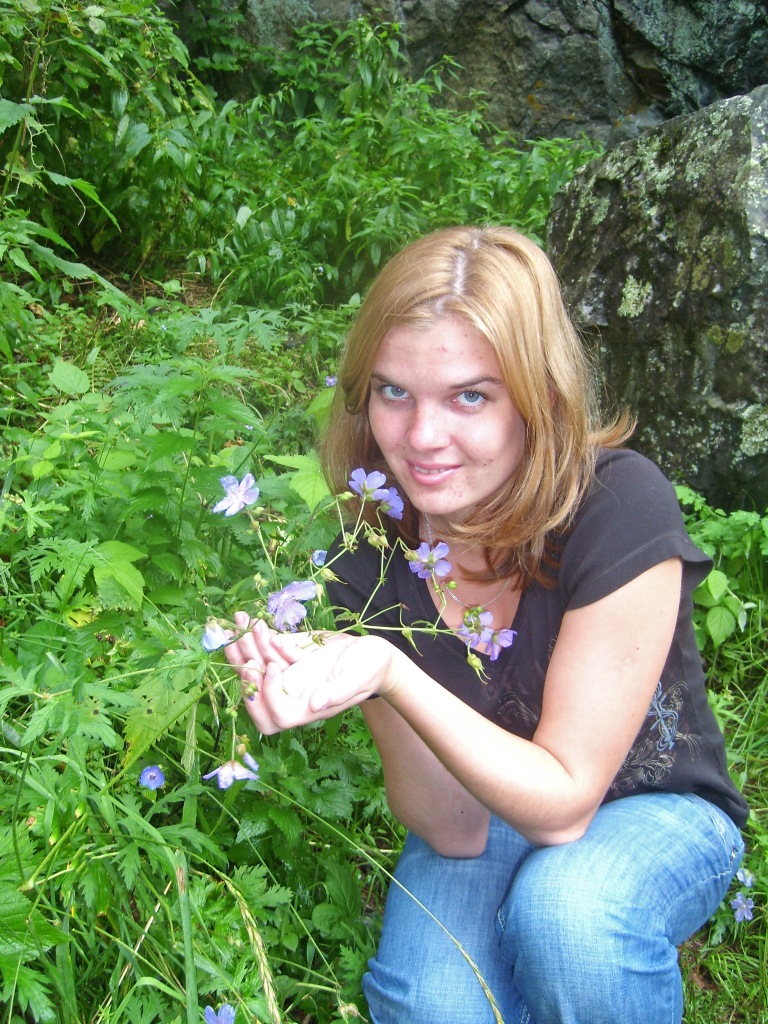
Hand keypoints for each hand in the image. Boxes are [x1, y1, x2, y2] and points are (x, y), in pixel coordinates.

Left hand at [226, 621, 394, 734]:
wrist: (375, 654)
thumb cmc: (372, 669)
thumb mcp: (358, 679)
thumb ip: (338, 693)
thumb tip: (315, 705)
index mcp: (309, 709)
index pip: (278, 715)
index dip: (269, 695)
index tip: (273, 667)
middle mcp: (293, 696)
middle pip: (257, 695)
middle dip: (242, 670)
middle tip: (238, 643)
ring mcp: (289, 678)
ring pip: (256, 669)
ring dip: (245, 646)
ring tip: (240, 620)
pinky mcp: (289, 660)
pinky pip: (265, 652)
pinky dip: (256, 636)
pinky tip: (251, 619)